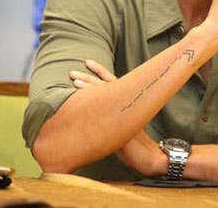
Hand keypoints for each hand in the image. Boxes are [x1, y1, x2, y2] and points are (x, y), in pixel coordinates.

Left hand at [70, 60, 165, 175]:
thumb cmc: (133, 142)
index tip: (88, 62)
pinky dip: (90, 107)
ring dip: (87, 87)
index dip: (100, 71)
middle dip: (88, 77)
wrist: (145, 155)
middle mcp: (125, 103)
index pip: (111, 80)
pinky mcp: (117, 126)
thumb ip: (113, 114)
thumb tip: (97, 111)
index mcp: (127, 100)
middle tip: (72, 72)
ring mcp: (121, 113)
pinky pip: (101, 114)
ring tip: (74, 81)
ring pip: (102, 95)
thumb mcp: (124, 123)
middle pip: (104, 85)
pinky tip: (78, 104)